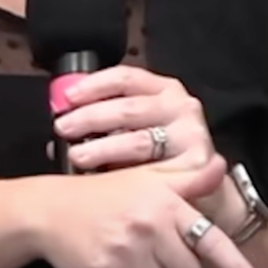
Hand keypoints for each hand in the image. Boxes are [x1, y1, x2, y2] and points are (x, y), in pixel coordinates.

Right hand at [30, 155, 263, 267]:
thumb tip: (220, 166)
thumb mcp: (144, 178)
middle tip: (158, 259)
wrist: (48, 210)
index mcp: (164, 202)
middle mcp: (149, 226)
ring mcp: (126, 251)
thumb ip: (184, 178)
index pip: (210, 239)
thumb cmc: (101, 193)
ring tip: (132, 260)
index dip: (235, 267)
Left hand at [46, 65, 214, 173]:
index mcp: (163, 89)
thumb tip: (64, 123)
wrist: (203, 189)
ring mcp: (191, 135)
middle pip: (128, 108)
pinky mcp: (196, 165)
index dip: (94, 85)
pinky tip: (108, 181)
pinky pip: (154, 170)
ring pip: (139, 140)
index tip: (69, 97)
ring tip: (77, 156)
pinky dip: (126, 174)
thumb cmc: (162, 156)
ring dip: (103, 149)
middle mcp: (181, 106)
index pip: (125, 78)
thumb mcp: (138, 126)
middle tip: (64, 128)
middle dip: (90, 118)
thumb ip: (108, 120)